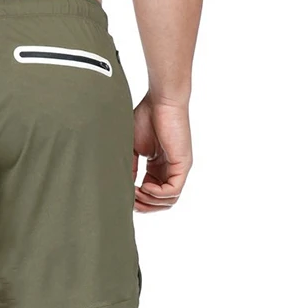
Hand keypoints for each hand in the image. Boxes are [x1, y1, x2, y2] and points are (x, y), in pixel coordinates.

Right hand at [132, 93, 192, 211]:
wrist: (160, 100)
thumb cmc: (146, 117)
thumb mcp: (132, 148)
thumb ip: (129, 169)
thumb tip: (123, 188)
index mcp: (158, 167)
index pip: (151, 195)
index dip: (138, 201)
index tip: (123, 196)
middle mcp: (170, 170)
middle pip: (161, 203)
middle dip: (144, 207)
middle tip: (129, 201)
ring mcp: (178, 169)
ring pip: (168, 201)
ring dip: (149, 202)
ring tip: (136, 192)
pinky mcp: (183, 165)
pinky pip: (173, 192)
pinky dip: (156, 194)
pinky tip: (144, 186)